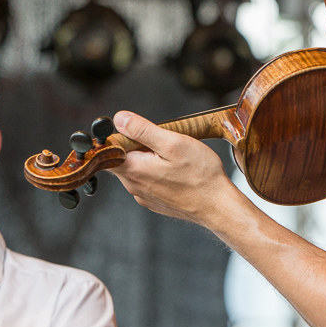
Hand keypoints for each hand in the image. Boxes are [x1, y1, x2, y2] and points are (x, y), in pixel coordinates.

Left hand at [108, 110, 239, 225]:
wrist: (217, 207)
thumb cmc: (200, 175)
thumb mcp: (172, 143)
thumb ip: (142, 130)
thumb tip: (119, 119)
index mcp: (134, 168)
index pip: (108, 150)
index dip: (118, 136)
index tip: (135, 131)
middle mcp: (133, 185)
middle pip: (122, 158)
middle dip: (138, 147)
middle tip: (163, 144)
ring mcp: (143, 196)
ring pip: (136, 169)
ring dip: (148, 160)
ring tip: (173, 159)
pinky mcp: (154, 202)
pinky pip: (147, 182)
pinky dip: (157, 174)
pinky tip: (176, 172)